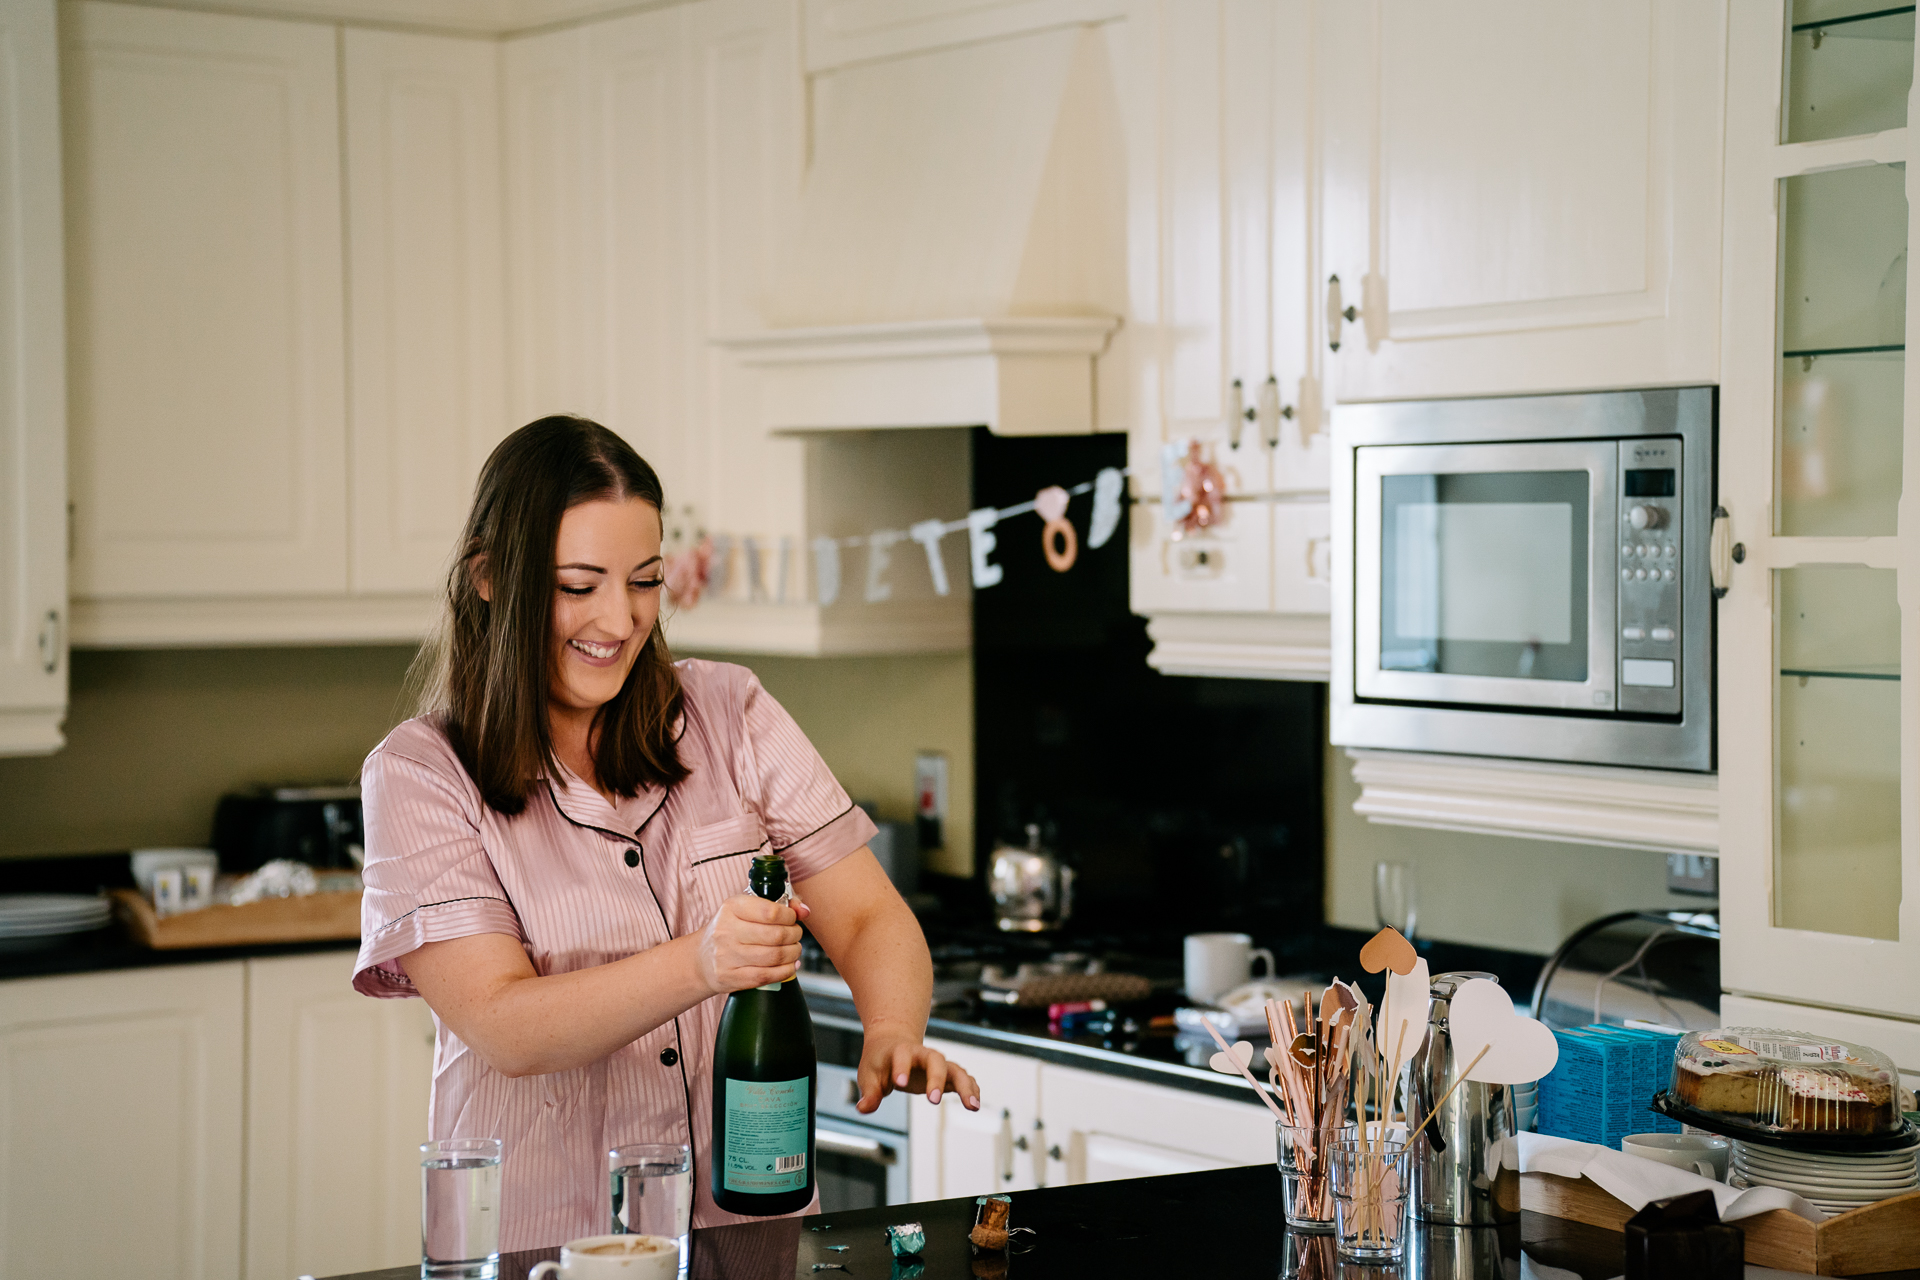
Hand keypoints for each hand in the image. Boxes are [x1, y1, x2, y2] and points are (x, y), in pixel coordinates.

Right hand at [697, 892, 806, 995]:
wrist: (700, 960)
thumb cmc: (730, 930)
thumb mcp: (746, 910)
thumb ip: (778, 905)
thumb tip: (804, 910)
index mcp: (731, 908)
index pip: (770, 912)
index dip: (789, 916)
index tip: (792, 918)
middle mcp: (726, 931)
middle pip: (776, 935)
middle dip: (794, 935)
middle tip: (795, 935)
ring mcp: (726, 956)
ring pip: (774, 956)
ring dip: (793, 953)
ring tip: (794, 949)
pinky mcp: (730, 978)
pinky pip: (766, 976)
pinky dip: (785, 971)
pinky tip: (789, 965)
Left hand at [856, 1032, 980, 1114]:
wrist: (893, 1042)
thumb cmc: (880, 1060)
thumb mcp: (869, 1074)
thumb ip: (869, 1092)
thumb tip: (863, 1109)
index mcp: (901, 1051)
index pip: (902, 1056)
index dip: (901, 1067)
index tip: (899, 1083)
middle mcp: (923, 1054)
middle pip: (936, 1060)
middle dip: (936, 1078)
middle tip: (933, 1100)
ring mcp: (937, 1063)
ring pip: (955, 1069)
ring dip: (965, 1086)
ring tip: (972, 1107)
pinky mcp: (945, 1074)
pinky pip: (962, 1079)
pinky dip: (971, 1089)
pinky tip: (975, 1105)